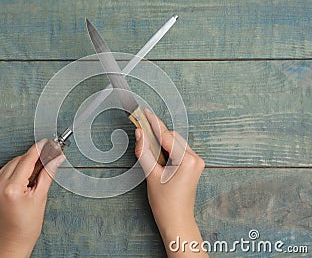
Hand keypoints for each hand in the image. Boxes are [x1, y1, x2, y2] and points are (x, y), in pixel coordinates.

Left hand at [0, 140, 64, 257]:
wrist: (11, 241)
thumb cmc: (27, 224)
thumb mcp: (40, 197)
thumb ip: (47, 174)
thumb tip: (56, 158)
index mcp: (12, 188)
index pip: (27, 160)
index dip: (38, 149)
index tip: (47, 143)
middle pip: (17, 161)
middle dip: (31, 158)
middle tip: (45, 158)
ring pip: (8, 166)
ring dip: (21, 165)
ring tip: (32, 174)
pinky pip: (0, 174)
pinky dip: (11, 174)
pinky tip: (20, 182)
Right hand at [135, 109, 207, 256]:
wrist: (176, 221)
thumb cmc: (166, 204)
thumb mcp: (151, 176)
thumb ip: (144, 152)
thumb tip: (140, 133)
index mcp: (187, 160)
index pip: (167, 136)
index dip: (153, 124)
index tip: (144, 113)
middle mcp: (195, 159)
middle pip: (173, 137)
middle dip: (157, 133)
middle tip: (141, 127)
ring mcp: (196, 162)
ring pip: (176, 142)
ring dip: (161, 141)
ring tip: (147, 143)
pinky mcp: (192, 166)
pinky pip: (179, 150)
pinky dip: (167, 148)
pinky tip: (157, 152)